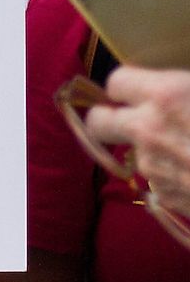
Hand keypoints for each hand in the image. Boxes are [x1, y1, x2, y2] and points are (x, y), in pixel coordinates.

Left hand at [84, 66, 189, 216]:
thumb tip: (184, 91)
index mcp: (165, 96)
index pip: (116, 82)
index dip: (128, 85)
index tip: (142, 89)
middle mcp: (148, 131)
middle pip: (98, 121)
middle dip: (109, 117)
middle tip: (132, 116)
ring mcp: (155, 169)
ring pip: (133, 154)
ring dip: (151, 150)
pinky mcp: (169, 199)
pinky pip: (158, 183)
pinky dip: (173, 178)